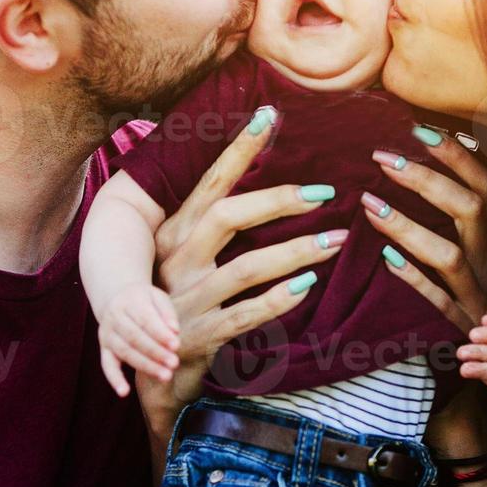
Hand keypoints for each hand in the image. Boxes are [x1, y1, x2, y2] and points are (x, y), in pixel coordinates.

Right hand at [97, 283, 180, 397]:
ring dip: (145, 366)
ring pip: (125, 352)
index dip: (160, 334)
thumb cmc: (144, 300)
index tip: (176, 345)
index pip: (145, 319)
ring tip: (166, 376)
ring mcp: (107, 334)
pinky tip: (124, 392)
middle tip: (174, 363)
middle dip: (155, 352)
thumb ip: (167, 312)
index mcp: (129, 301)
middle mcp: (114, 317)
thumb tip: (175, 331)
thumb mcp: (157, 297)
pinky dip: (114, 379)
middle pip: (135, 338)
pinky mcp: (104, 348)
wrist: (116, 298)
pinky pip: (107, 365)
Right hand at [135, 106, 345, 439]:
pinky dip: (280, 299)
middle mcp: (176, 260)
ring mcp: (187, 299)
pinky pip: (247, 314)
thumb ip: (212, 224)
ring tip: (336, 241)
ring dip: (296, 251)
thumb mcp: (183, 256)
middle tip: (325, 194)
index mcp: (173, 233)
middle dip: (278, 200)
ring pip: (247, 267)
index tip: (269, 116)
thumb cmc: (177, 300)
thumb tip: (261, 180)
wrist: (150, 369)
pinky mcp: (201, 336)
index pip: (210, 181)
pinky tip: (308, 285)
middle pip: (227, 216)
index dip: (239, 148)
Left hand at [367, 127, 486, 331]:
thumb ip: (470, 204)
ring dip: (408, 228)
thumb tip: (432, 154)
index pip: (484, 183)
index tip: (417, 130)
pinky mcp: (465, 322)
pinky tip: (385, 259)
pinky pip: (438, 301)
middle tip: (381, 157)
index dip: (455, 155)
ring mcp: (483, 291)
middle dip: (426, 180)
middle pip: (469, 210)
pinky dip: (413, 279)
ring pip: (449, 256)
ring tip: (368, 204)